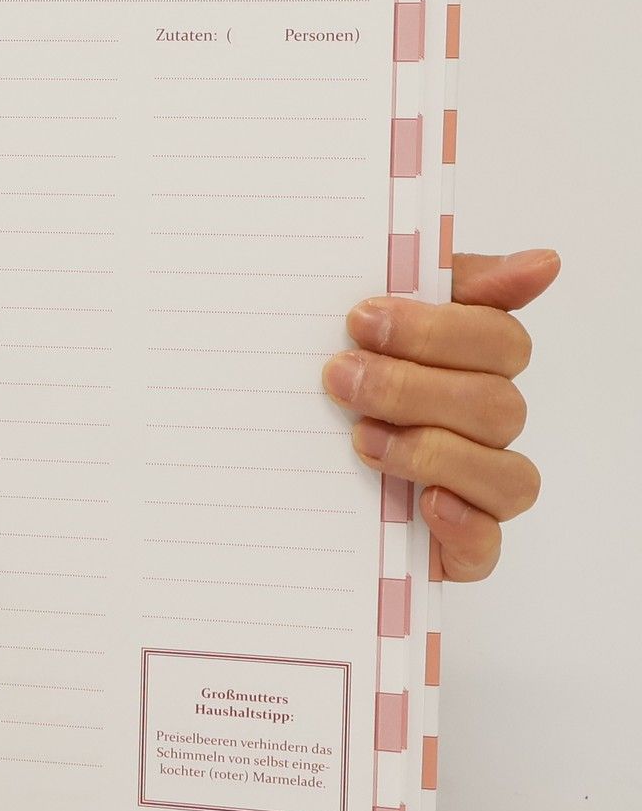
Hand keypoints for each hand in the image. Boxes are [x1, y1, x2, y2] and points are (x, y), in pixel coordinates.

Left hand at [324, 248, 558, 580]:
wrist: (268, 468)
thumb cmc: (336, 381)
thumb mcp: (371, 322)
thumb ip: (444, 283)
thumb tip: (542, 263)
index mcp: (471, 366)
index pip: (499, 340)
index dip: (435, 330)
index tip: (361, 318)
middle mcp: (483, 427)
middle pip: (497, 405)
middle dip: (412, 388)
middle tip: (339, 377)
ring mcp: (476, 490)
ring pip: (504, 474)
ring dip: (430, 452)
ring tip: (359, 439)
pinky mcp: (457, 547)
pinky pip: (486, 547)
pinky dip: (463, 526)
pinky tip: (425, 504)